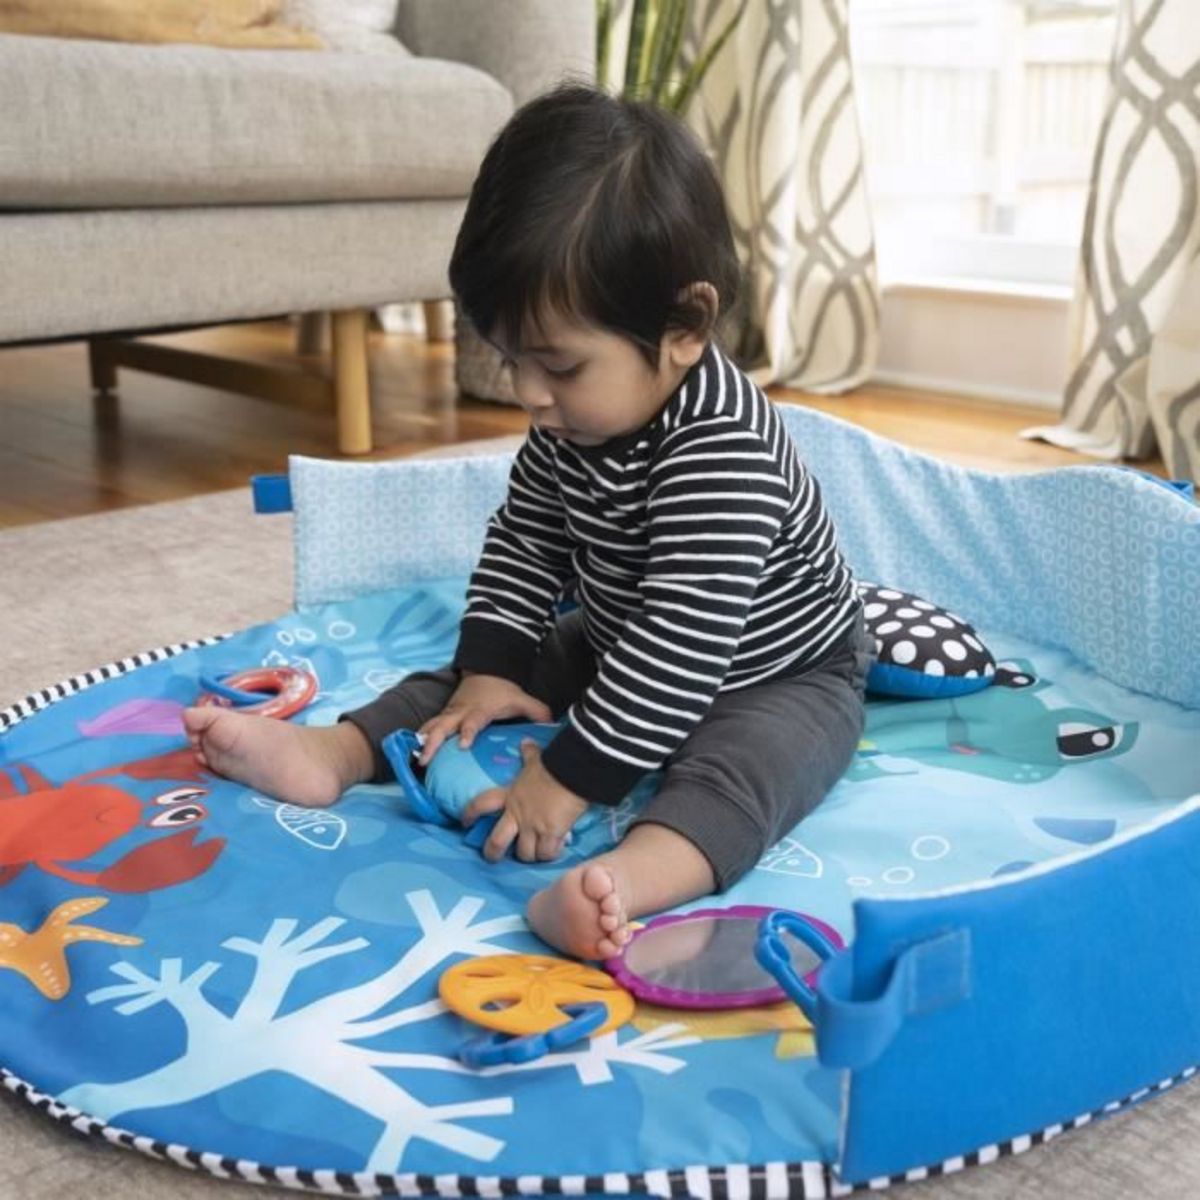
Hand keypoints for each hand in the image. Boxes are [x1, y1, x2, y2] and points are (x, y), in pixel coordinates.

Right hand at [417, 674, 550, 765]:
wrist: (486, 670)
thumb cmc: (503, 690)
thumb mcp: (521, 699)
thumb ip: (536, 712)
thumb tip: (553, 725)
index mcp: (480, 710)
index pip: (472, 722)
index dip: (467, 732)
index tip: (463, 745)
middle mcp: (461, 712)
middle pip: (443, 726)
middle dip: (433, 742)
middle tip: (425, 760)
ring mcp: (450, 713)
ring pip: (432, 726)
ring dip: (422, 742)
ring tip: (415, 761)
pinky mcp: (444, 716)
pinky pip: (429, 727)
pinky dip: (420, 739)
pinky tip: (413, 755)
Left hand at [462, 740, 587, 862]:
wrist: (572, 774)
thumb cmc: (552, 767)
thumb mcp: (536, 761)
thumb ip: (529, 754)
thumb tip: (525, 742)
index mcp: (510, 796)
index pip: (481, 804)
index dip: (470, 813)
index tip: (464, 822)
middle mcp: (517, 815)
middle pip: (496, 842)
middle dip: (492, 853)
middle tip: (494, 857)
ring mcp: (533, 827)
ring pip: (524, 854)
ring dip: (529, 856)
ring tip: (534, 854)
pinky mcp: (550, 835)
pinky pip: (546, 854)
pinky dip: (549, 855)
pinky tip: (554, 851)